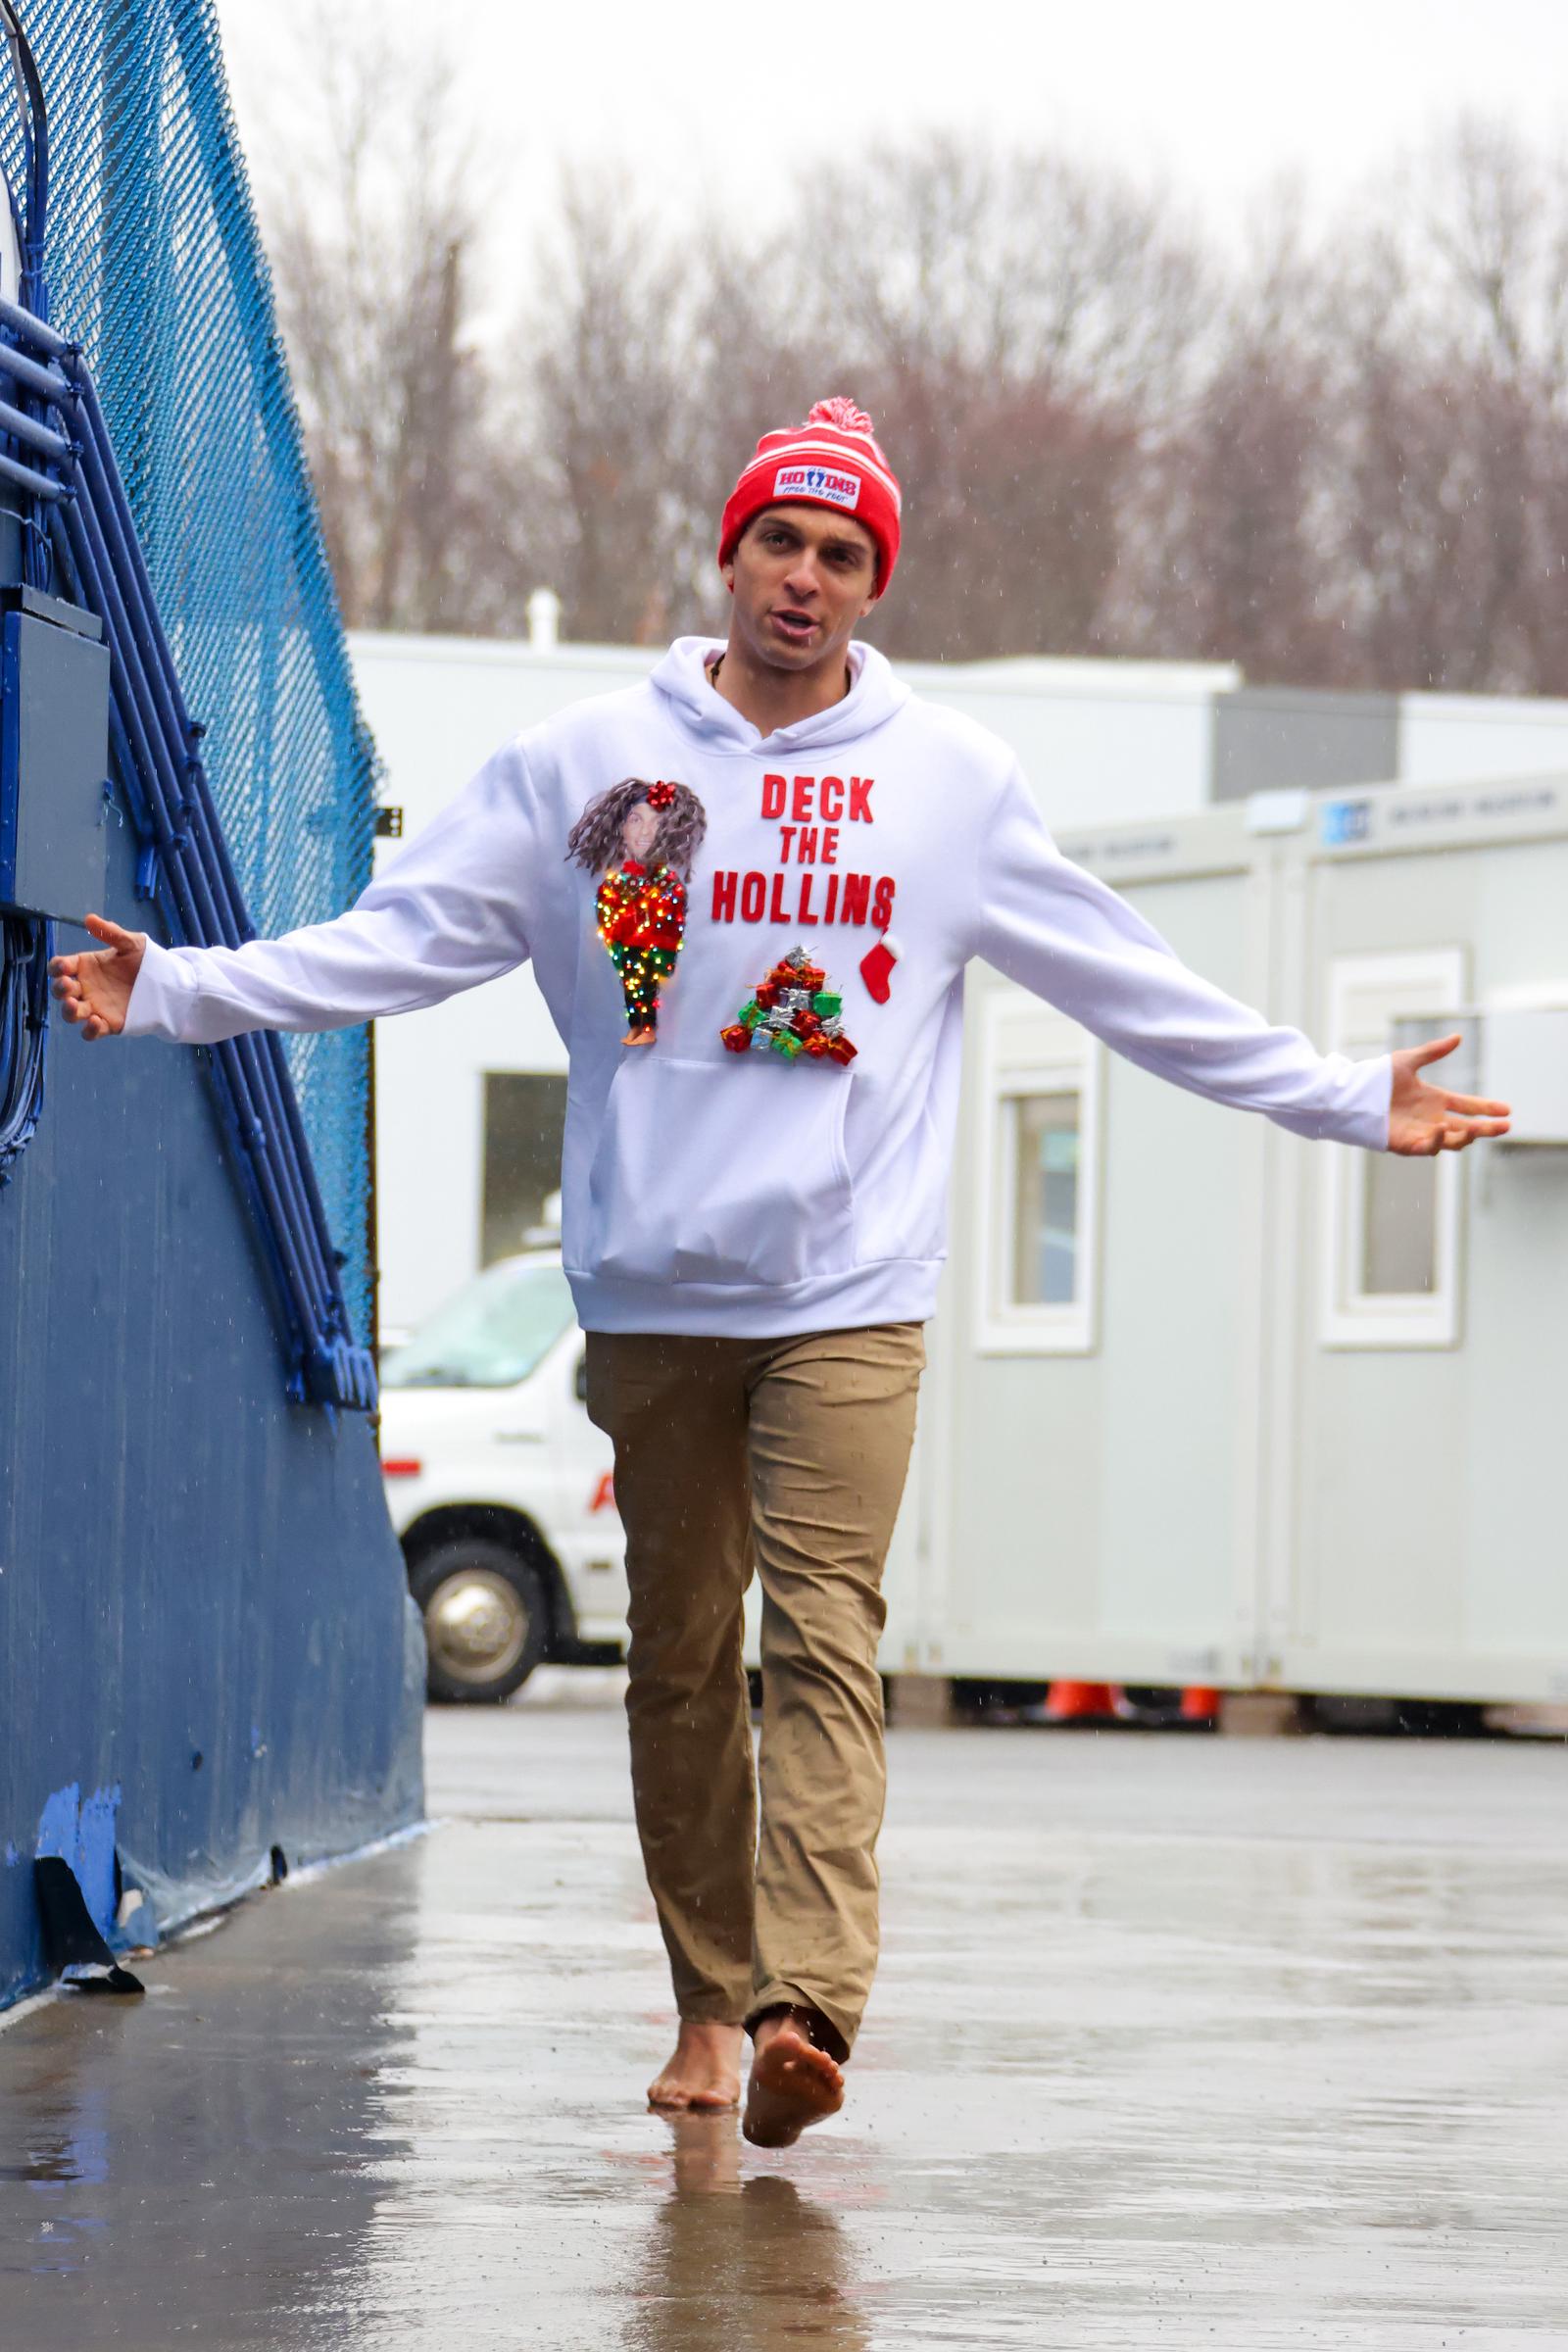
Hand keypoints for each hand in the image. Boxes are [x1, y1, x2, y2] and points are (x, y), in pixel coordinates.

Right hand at [47, 914, 146, 1040]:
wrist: (166, 982)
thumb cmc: (144, 960)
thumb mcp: (131, 943)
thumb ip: (111, 933)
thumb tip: (89, 919)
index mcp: (85, 966)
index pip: (60, 967)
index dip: (57, 967)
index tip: (64, 966)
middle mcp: (85, 987)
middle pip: (61, 991)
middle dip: (59, 989)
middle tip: (69, 985)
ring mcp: (95, 1006)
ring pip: (71, 1013)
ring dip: (68, 1010)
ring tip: (73, 1005)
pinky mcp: (108, 1023)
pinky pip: (91, 1032)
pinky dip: (89, 1030)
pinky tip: (96, 1022)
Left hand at [1387, 1033, 1509, 1155]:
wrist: (1352, 1095)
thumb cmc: (1378, 1078)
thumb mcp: (1408, 1061)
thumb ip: (1433, 1051)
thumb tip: (1458, 1037)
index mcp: (1436, 1100)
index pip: (1468, 1106)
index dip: (1487, 1108)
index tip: (1507, 1109)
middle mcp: (1432, 1118)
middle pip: (1466, 1127)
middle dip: (1487, 1128)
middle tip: (1506, 1126)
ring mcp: (1421, 1132)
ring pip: (1452, 1141)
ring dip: (1466, 1137)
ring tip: (1478, 1129)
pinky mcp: (1407, 1144)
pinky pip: (1427, 1147)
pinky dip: (1437, 1141)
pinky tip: (1443, 1129)